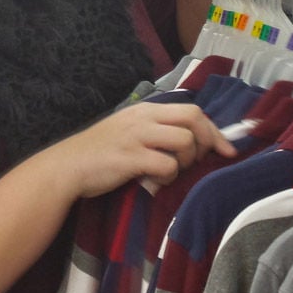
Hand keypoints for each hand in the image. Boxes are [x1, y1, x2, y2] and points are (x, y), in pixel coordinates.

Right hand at [53, 102, 236, 198]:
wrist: (67, 167)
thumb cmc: (100, 152)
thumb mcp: (129, 129)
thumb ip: (155, 129)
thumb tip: (191, 140)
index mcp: (146, 109)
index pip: (192, 109)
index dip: (213, 130)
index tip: (225, 149)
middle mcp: (144, 118)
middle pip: (194, 118)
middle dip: (207, 141)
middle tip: (198, 161)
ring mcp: (137, 136)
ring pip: (184, 141)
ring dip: (185, 161)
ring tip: (169, 172)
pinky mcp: (130, 158)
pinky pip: (166, 166)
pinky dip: (167, 178)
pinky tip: (154, 183)